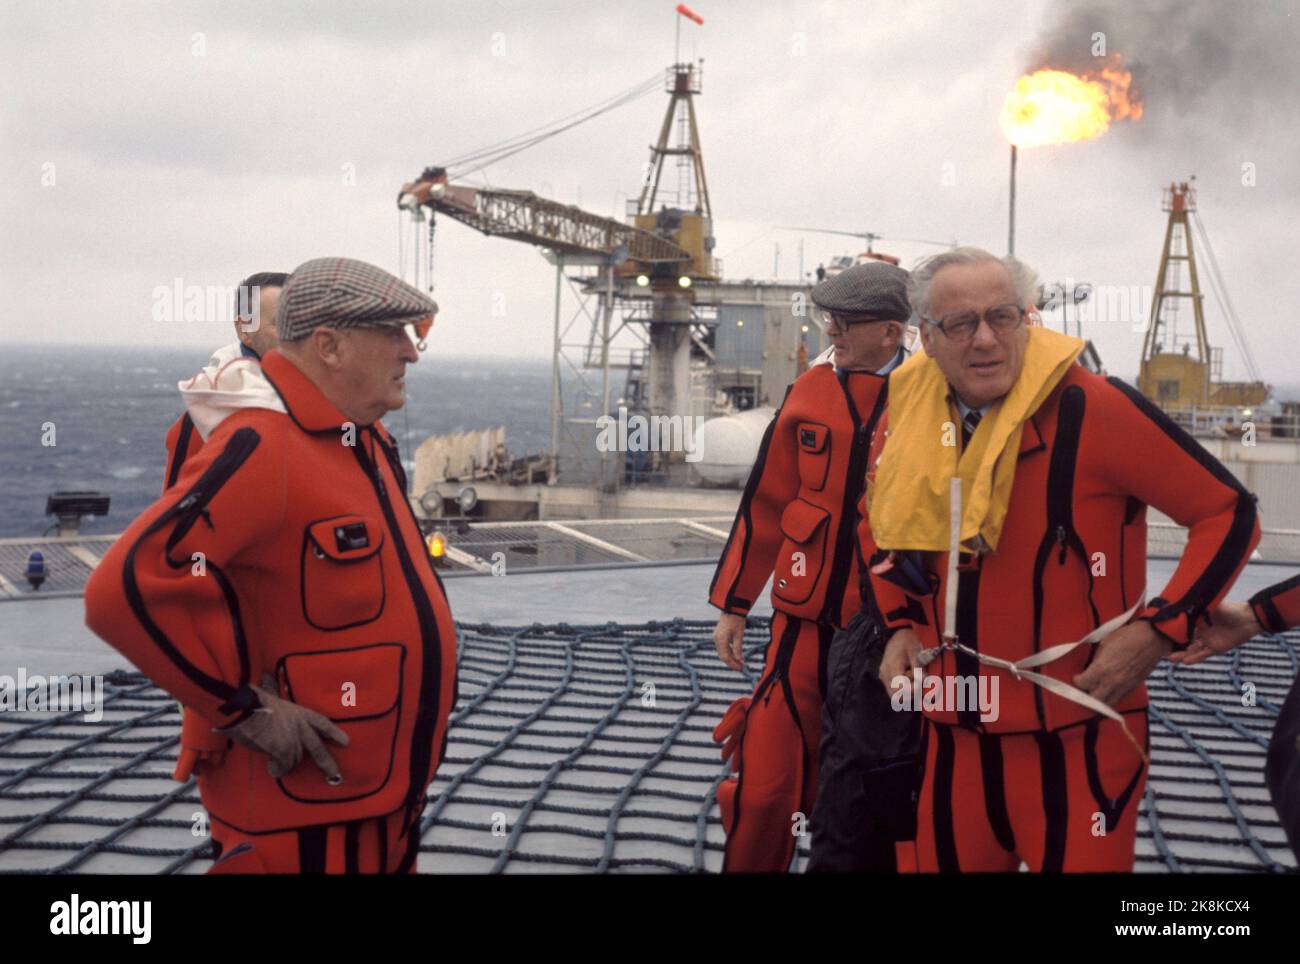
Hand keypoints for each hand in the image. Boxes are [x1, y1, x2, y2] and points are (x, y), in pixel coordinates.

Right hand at [227, 674, 349, 780]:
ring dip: (286, 763)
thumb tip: (276, 721)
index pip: (322, 723)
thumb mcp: (274, 702)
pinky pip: (283, 766)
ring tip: (276, 762)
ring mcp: (294, 739)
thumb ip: (281, 715)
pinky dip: (277, 769)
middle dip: (327, 763)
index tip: (345, 742)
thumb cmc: (253, 703)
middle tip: (335, 775)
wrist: (244, 707)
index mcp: (300, 713)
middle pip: (318, 748)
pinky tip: (272, 767)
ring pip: (295, 759)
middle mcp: (301, 726)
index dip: (334, 733)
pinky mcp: (284, 750)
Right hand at [713, 613, 746, 670]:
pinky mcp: (718, 636)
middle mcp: (716, 639)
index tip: (741, 668)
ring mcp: (716, 638)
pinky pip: (722, 648)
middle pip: (722, 656)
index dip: (733, 664)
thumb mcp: (739, 635)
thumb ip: (738, 648)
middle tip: (741, 667)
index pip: (725, 657)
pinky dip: (729, 653)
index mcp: (721, 639)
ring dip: (730, 659)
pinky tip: (736, 656)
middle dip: (732, 663)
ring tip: (740, 663)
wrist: (731, 608)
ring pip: (722, 653)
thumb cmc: (737, 620)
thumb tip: (740, 660)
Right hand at [878, 628, 922, 697]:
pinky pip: (892, 689)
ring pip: (892, 694)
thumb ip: (918, 667)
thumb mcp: (915, 651)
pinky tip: (909, 681)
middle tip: (919, 685)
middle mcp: (885, 673)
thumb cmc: (907, 641)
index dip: (912, 690)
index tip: (921, 684)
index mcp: (892, 666)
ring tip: (914, 682)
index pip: (900, 687)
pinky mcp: (884, 676)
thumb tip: (923, 680)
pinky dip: (901, 689)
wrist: (898, 634)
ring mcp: (883, 675)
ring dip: (905, 693)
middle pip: (895, 694)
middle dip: (909, 693)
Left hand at [1073, 622, 1170, 706]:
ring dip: (1100, 699)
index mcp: (1101, 669)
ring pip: (1108, 703)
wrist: (1151, 639)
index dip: (1077, 681)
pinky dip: (1113, 696)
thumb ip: (1096, 659)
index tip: (1077, 677)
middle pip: (1094, 700)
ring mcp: (1124, 686)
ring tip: (1096, 692)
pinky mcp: (1134, 687)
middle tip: (1085, 687)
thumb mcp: (1104, 644)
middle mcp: (1112, 682)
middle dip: (1086, 695)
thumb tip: (1091, 666)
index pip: (1082, 684)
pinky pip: (1120, 698)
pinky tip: (1109, 690)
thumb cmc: (1127, 637)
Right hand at [1169, 602, 1260, 665]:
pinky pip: (1203, 654)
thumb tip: (1182, 600)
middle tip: (1160, 649)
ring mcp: (1208, 641)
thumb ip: (1198, 605)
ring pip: (1191, 649)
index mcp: (1198, 621)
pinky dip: (1195, 658)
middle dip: (1173, 645)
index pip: (1182, 626)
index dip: (1171, 630)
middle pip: (1184, 640)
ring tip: (1170, 659)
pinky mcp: (1216, 649)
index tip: (1159, 632)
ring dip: (1181, 654)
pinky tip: (1186, 662)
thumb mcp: (1212, 604)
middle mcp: (1201, 632)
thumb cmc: (1231, 609)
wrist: (1248, 619)